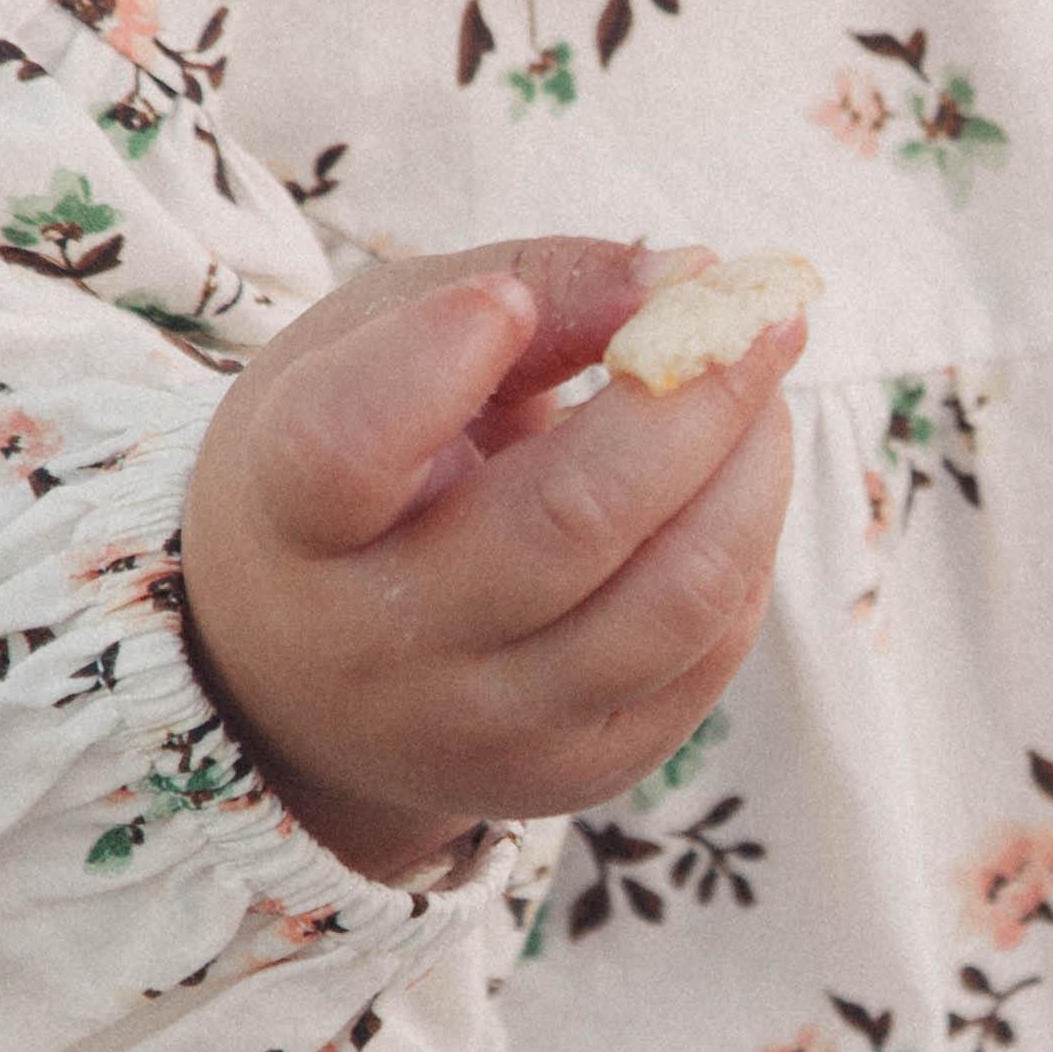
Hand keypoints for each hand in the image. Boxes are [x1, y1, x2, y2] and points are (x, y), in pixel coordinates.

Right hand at [179, 237, 801, 884]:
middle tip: (757, 312)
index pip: (345, 451)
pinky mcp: (573, 774)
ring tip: (762, 392)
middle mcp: (377, 649)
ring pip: (672, 602)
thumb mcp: (372, 349)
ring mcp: (481, 730)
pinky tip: (733, 485)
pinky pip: (705, 657)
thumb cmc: (352, 474)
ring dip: (753, 474)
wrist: (305, 682)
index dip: (433, 362)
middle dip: (694, 398)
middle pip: (570, 520)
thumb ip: (516, 287)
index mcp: (290, 521)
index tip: (502, 303)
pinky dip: (744, 551)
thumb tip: (683, 277)